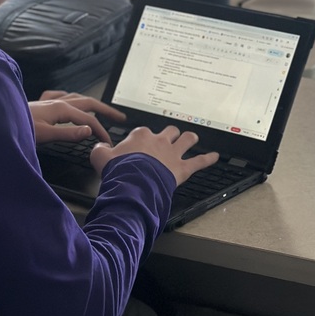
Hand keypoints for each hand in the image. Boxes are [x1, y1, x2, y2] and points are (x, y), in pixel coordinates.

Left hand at [30, 91, 125, 144]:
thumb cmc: (18, 129)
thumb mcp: (45, 135)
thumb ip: (69, 134)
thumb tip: (89, 131)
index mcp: (61, 108)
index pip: (88, 119)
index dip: (101, 130)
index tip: (108, 140)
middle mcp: (57, 101)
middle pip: (88, 102)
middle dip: (105, 110)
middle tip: (119, 117)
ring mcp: (49, 100)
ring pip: (77, 98)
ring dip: (91, 103)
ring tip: (101, 109)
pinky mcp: (41, 104)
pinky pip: (61, 96)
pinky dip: (70, 99)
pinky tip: (70, 101)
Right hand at [90, 125, 218, 185]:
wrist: (133, 184)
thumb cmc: (119, 171)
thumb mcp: (100, 158)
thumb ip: (100, 150)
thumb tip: (99, 147)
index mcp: (141, 136)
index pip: (144, 132)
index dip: (143, 138)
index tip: (140, 143)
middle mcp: (159, 141)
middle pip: (169, 131)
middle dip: (170, 134)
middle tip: (171, 136)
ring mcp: (172, 153)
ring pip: (186, 140)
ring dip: (190, 139)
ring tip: (192, 138)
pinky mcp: (181, 168)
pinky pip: (199, 162)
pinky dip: (208, 159)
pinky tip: (215, 157)